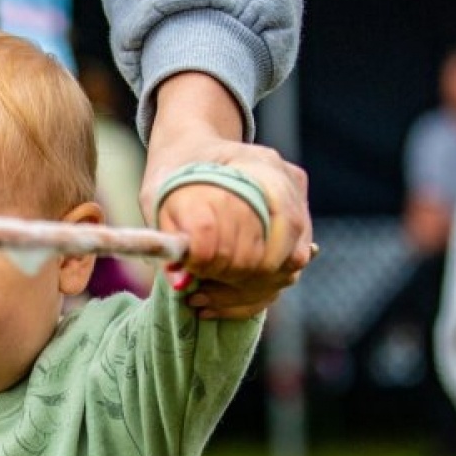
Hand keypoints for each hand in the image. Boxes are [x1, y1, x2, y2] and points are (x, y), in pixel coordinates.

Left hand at [142, 72, 312, 318]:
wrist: (196, 152)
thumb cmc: (174, 170)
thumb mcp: (158, 194)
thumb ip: (168, 232)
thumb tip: (181, 282)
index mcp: (257, 162)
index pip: (260, 219)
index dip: (227, 251)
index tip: (193, 269)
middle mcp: (286, 182)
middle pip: (279, 250)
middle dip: (233, 279)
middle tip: (195, 293)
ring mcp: (298, 207)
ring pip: (286, 270)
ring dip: (240, 294)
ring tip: (199, 300)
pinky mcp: (297, 232)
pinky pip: (282, 277)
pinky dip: (248, 298)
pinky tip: (212, 303)